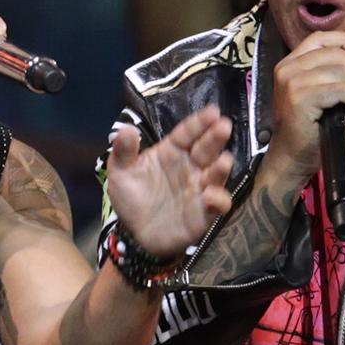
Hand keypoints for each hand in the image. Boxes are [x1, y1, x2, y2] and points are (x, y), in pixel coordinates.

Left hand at [105, 103, 234, 259]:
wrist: (135, 234)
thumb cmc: (132, 198)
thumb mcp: (120, 172)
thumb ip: (123, 151)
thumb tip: (126, 129)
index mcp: (171, 152)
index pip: (187, 133)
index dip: (199, 122)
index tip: (213, 111)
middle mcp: (190, 167)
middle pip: (206, 149)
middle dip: (216, 138)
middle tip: (224, 126)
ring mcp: (199, 189)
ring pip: (216, 175)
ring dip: (222, 168)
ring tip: (224, 160)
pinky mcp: (204, 212)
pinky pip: (217, 204)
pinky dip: (218, 199)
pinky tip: (210, 196)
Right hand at [267, 31, 344, 178]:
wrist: (291, 158)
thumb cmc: (308, 130)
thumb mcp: (327, 98)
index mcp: (290, 63)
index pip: (320, 38)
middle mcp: (288, 68)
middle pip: (336, 54)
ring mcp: (292, 83)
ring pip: (341, 71)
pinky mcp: (301, 99)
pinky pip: (341, 89)